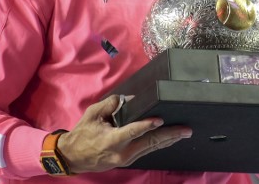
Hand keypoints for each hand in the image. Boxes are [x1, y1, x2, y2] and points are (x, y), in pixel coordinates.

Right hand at [56, 95, 191, 172]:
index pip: (132, 131)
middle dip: (169, 135)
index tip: (160, 120)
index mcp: (111, 140)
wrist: (72, 157)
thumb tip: (129, 97)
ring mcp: (126, 159)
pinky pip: (147, 151)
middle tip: (185, 130)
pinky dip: (159, 144)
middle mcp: (122, 152)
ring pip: (151, 148)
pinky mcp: (128, 160)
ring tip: (183, 133)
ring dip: (168, 140)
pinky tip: (170, 139)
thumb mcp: (93, 114)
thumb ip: (111, 104)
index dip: (147, 126)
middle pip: (150, 143)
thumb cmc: (82, 134)